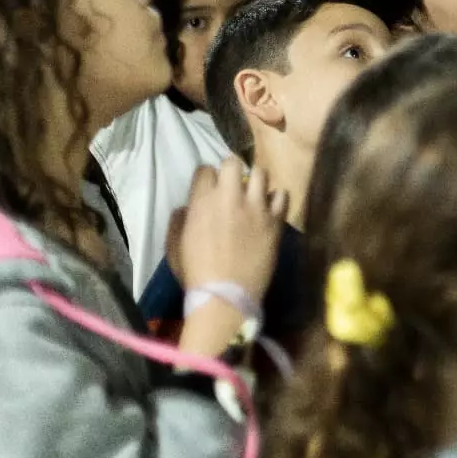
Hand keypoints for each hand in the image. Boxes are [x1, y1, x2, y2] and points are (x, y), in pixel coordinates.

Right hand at [174, 159, 287, 297]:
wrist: (225, 295)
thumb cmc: (194, 274)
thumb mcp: (173, 247)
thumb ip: (177, 222)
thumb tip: (185, 208)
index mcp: (202, 202)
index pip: (205, 169)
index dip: (206, 177)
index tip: (208, 187)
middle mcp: (230, 197)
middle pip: (233, 162)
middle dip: (231, 170)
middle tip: (232, 185)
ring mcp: (256, 206)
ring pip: (261, 173)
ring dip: (255, 181)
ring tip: (253, 194)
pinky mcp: (275, 219)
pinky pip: (282, 195)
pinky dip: (276, 199)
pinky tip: (270, 209)